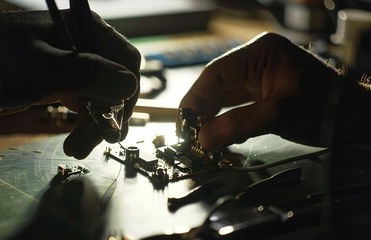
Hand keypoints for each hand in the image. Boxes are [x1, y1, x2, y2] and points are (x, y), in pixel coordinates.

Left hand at [0, 10, 140, 158]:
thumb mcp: (43, 69)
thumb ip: (90, 75)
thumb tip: (130, 85)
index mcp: (85, 30)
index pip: (126, 62)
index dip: (126, 93)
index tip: (115, 122)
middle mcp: (83, 46)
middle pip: (115, 83)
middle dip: (109, 115)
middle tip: (95, 143)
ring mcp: (71, 66)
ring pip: (101, 97)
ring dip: (95, 125)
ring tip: (78, 148)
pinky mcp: (58, 84)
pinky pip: (83, 104)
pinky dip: (82, 124)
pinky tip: (74, 140)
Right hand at [179, 32, 340, 149]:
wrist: (352, 117)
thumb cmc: (322, 108)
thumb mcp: (278, 115)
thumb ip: (237, 125)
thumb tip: (203, 140)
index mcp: (261, 52)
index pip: (217, 72)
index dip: (196, 97)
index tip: (183, 120)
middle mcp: (255, 60)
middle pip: (217, 83)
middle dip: (201, 108)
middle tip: (187, 132)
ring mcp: (258, 75)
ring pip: (223, 94)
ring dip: (210, 115)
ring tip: (197, 136)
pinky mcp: (261, 90)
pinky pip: (234, 103)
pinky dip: (224, 118)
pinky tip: (214, 132)